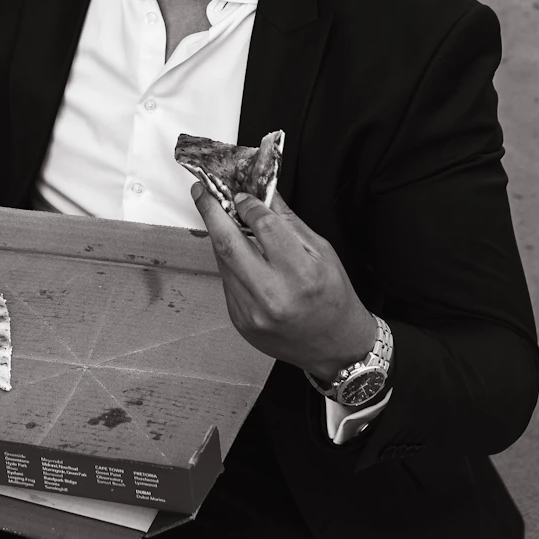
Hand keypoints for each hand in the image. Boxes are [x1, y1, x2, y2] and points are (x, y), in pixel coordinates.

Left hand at [192, 185, 375, 381]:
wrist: (335, 347)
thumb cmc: (334, 298)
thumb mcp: (323, 252)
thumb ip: (289, 222)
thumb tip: (263, 194)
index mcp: (301, 275)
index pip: (264, 226)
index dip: (248, 204)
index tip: (241, 194)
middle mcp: (272, 295)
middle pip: (229, 243)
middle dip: (211, 212)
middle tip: (202, 191)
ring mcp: (252, 312)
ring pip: (222, 262)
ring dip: (217, 235)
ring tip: (217, 216)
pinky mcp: (240, 321)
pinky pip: (226, 281)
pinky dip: (228, 261)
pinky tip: (235, 251)